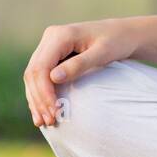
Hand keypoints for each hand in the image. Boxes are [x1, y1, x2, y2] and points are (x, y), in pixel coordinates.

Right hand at [23, 18, 142, 127]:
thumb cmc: (117, 42)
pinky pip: (40, 76)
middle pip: (33, 72)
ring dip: (36, 99)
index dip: (44, 92)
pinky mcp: (52, 54)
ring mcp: (49, 45)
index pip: (41, 67)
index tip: (54, 111)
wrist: (124, 34)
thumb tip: (53, 78)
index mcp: (60, 35)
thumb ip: (79, 64)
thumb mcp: (102, 53)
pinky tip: (42, 112)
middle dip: (39, 99)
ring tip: (43, 122)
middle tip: (48, 121)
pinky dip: (40, 94)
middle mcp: (50, 38)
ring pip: (33, 76)